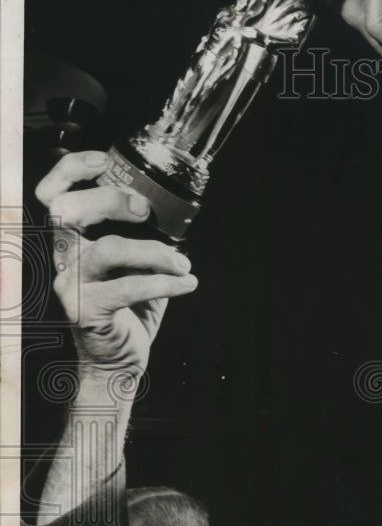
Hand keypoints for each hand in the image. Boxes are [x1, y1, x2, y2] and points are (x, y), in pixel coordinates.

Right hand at [36, 151, 198, 388]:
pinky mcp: (85, 310)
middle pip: (67, 211)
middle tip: (145, 210)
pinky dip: (164, 283)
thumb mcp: (135, 268)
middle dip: (110, 200)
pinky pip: (128, 288)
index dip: (70, 171)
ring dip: (154, 252)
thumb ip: (145, 240)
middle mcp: (62, 259)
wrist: (118, 362)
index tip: (105, 163)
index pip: (51, 195)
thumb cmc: (128, 312)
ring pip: (107, 249)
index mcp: (71, 242)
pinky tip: (187, 283)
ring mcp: (69, 285)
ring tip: (182, 263)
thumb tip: (177, 216)